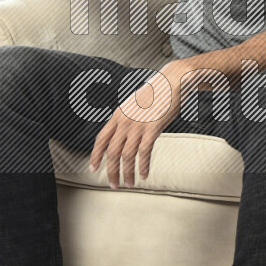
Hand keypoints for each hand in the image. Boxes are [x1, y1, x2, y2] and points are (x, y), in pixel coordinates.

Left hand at [88, 61, 187, 188]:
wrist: (173, 81)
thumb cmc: (157, 94)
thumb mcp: (135, 105)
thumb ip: (128, 119)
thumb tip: (125, 135)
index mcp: (118, 115)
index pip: (101, 139)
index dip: (95, 156)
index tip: (93, 169)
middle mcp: (125, 120)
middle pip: (112, 151)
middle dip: (111, 171)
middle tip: (113, 185)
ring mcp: (138, 124)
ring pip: (127, 155)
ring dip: (127, 173)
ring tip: (129, 184)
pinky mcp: (153, 127)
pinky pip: (144, 152)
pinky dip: (143, 166)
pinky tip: (144, 175)